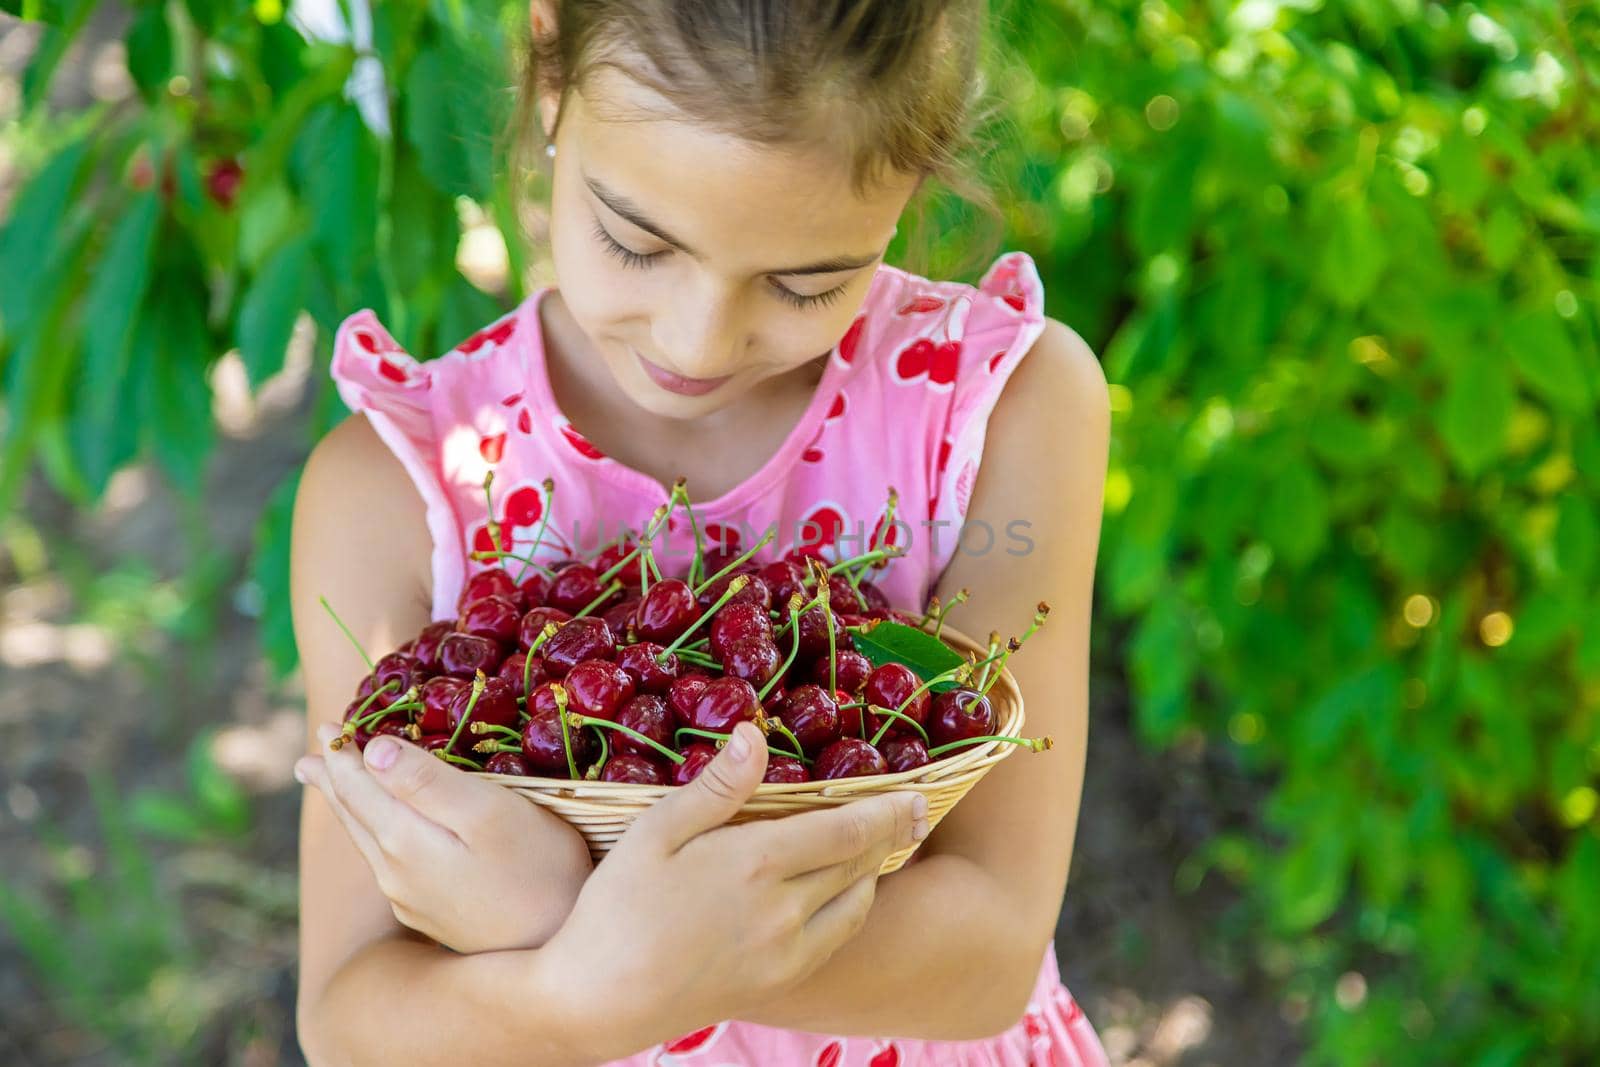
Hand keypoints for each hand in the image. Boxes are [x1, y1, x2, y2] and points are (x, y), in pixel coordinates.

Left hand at [295, 725, 593, 953]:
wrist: (557, 949)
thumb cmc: (538, 868)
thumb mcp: (488, 812)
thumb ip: (427, 781)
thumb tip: (370, 750)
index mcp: (403, 840)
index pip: (359, 787)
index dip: (343, 754)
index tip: (330, 724)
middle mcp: (395, 874)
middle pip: (355, 817)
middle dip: (335, 782)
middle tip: (311, 757)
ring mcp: (410, 900)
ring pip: (367, 843)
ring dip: (350, 809)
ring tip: (331, 788)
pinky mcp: (431, 916)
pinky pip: (387, 864)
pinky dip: (375, 833)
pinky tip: (382, 833)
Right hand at [541, 721, 928, 1053]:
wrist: (600, 1000)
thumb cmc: (617, 907)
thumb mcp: (655, 832)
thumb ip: (716, 787)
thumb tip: (757, 735)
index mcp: (756, 862)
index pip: (844, 828)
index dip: (884, 808)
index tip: (914, 792)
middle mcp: (784, 909)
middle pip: (858, 863)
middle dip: (891, 833)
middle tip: (916, 812)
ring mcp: (786, 950)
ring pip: (855, 902)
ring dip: (876, 870)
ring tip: (888, 844)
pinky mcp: (780, 980)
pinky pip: (837, 938)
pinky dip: (855, 907)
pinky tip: (850, 893)